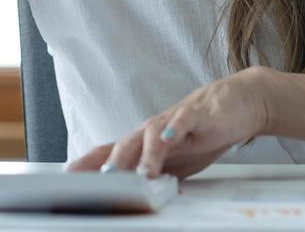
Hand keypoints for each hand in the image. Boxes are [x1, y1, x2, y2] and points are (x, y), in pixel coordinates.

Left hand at [64, 67, 273, 179]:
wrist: (236, 104)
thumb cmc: (201, 133)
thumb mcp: (175, 162)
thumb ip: (156, 177)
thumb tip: (135, 200)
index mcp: (144, 142)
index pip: (111, 152)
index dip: (90, 162)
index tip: (68, 176)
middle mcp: (152, 130)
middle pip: (125, 144)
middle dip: (112, 163)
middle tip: (102, 182)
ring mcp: (172, 121)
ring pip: (151, 135)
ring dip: (145, 155)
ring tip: (143, 174)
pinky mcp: (196, 115)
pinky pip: (182, 121)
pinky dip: (174, 129)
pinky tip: (169, 139)